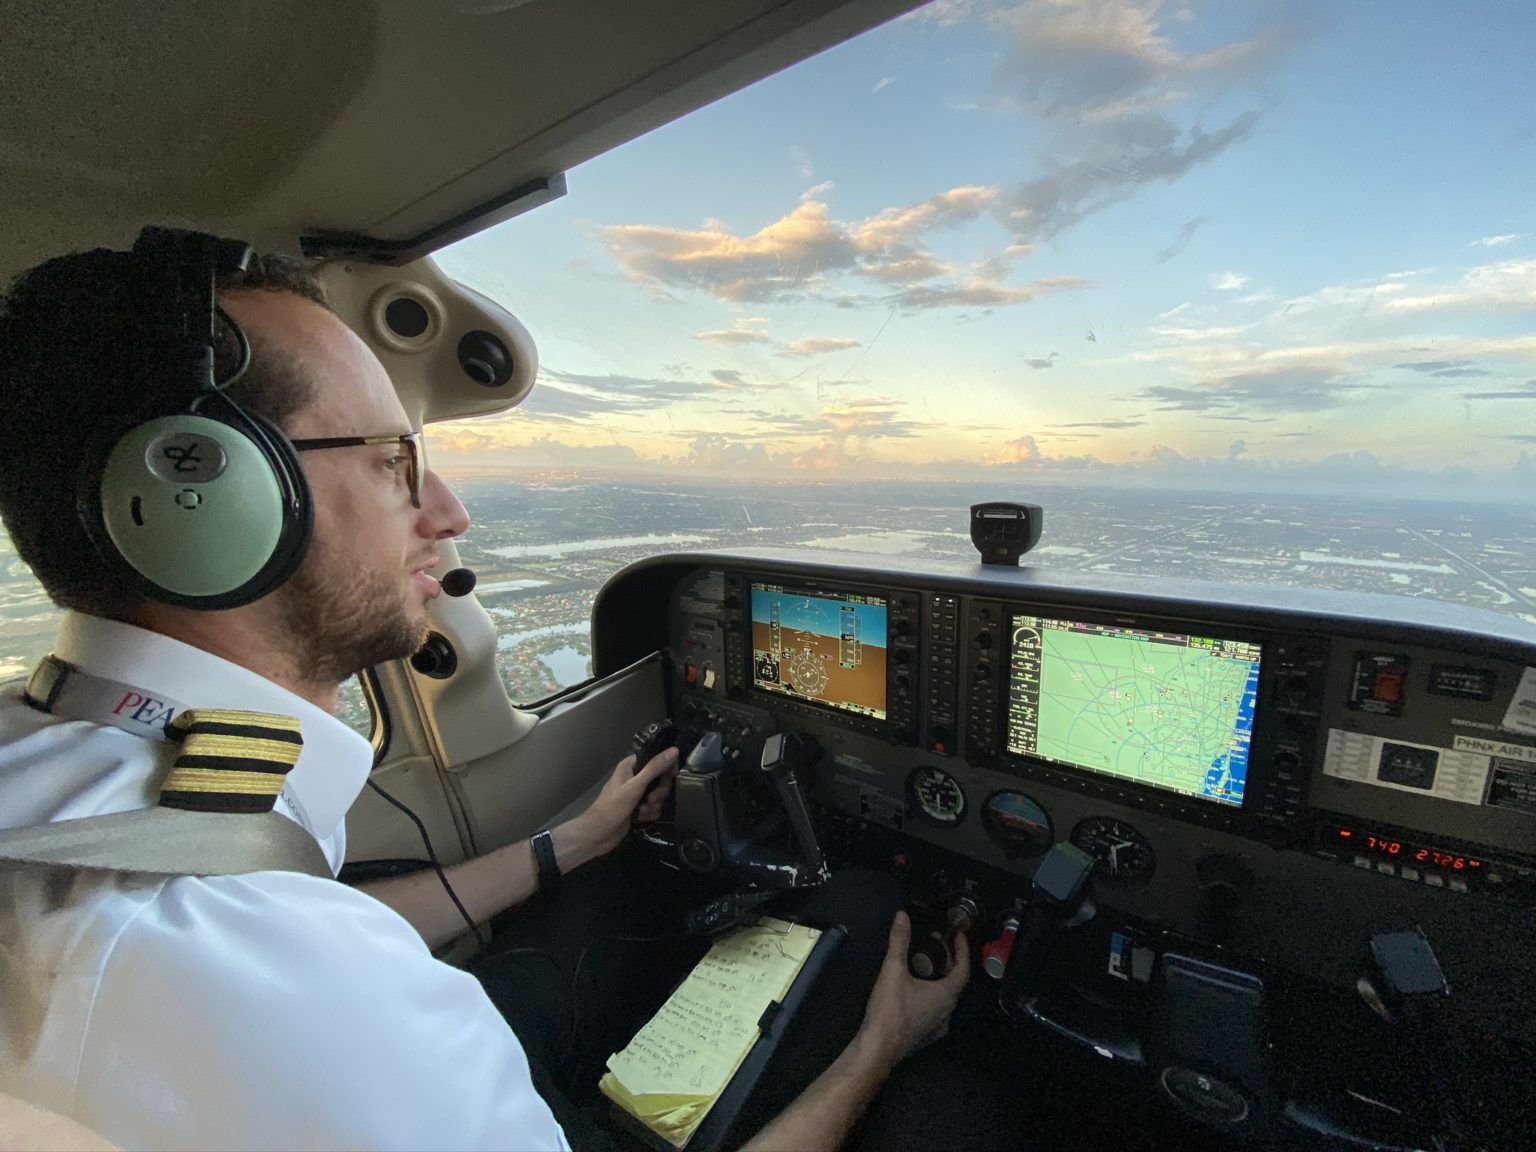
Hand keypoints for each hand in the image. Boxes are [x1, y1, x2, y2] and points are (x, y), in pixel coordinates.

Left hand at [572, 746, 679, 858]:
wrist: (599, 834)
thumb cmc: (612, 807)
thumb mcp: (635, 786)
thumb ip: (654, 768)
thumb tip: (674, 750)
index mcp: (631, 766)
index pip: (655, 758)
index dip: (666, 766)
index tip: (672, 775)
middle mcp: (635, 777)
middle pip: (661, 778)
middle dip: (659, 791)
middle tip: (651, 798)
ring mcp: (637, 793)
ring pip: (659, 794)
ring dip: (654, 804)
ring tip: (642, 810)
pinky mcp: (639, 808)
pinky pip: (655, 807)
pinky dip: (650, 813)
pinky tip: (640, 818)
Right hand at [856, 911, 969, 1066]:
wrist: (878, 1048)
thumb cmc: (891, 1009)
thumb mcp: (893, 970)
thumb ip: (899, 942)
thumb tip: (902, 916)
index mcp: (947, 995)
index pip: (964, 969)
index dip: (962, 950)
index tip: (958, 935)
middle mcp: (948, 1012)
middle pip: (955, 983)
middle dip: (949, 962)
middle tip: (938, 945)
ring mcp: (938, 1027)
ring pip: (946, 998)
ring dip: (940, 979)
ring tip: (926, 964)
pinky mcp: (926, 1037)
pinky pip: (936, 1010)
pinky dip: (932, 995)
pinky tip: (916, 990)